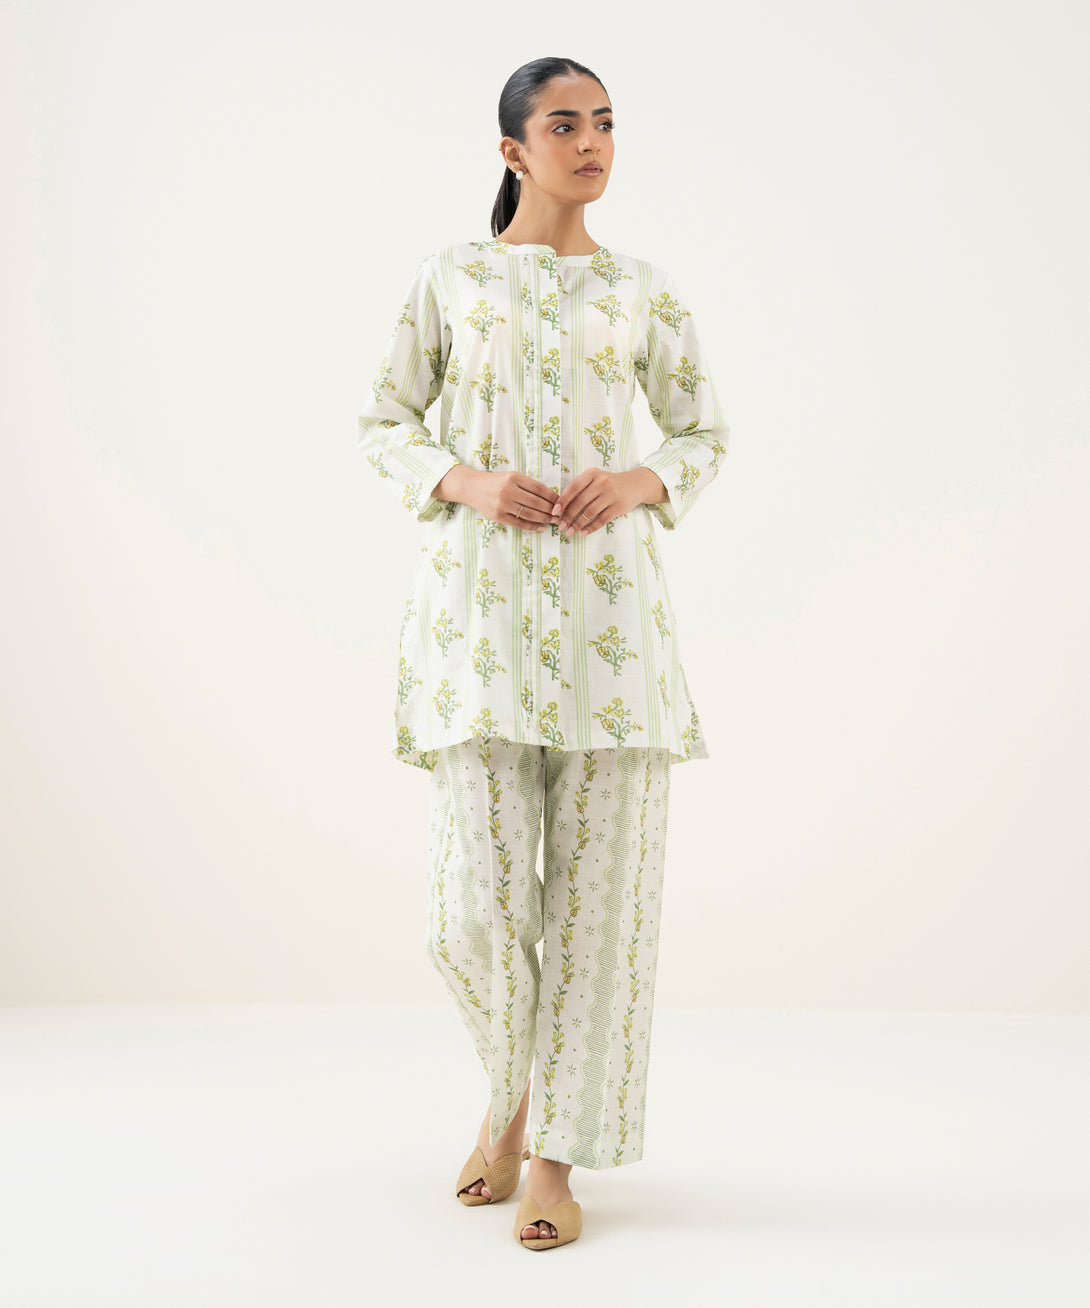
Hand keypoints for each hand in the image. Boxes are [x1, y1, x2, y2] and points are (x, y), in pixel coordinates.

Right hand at [433, 466, 557, 530]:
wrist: (472, 487)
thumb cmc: (495, 481)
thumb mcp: (511, 476)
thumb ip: (528, 485)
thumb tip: (551, 497)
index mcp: (514, 477)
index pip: (539, 488)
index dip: (552, 496)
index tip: (561, 502)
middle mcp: (508, 490)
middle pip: (536, 502)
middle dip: (551, 509)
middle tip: (560, 514)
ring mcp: (502, 504)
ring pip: (529, 514)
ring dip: (544, 519)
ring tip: (553, 521)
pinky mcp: (498, 516)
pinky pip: (519, 523)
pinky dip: (532, 526)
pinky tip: (541, 528)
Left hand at [554, 467, 666, 534]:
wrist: (636, 484)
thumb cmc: (609, 483)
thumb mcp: (595, 479)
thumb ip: (581, 489)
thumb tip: (561, 507)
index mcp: (592, 473)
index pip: (573, 487)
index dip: (562, 500)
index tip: (554, 512)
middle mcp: (602, 482)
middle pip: (580, 502)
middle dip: (568, 516)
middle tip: (560, 526)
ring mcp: (611, 495)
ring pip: (589, 513)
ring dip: (577, 524)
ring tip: (569, 531)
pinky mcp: (618, 507)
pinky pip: (601, 520)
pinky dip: (590, 528)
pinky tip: (582, 533)